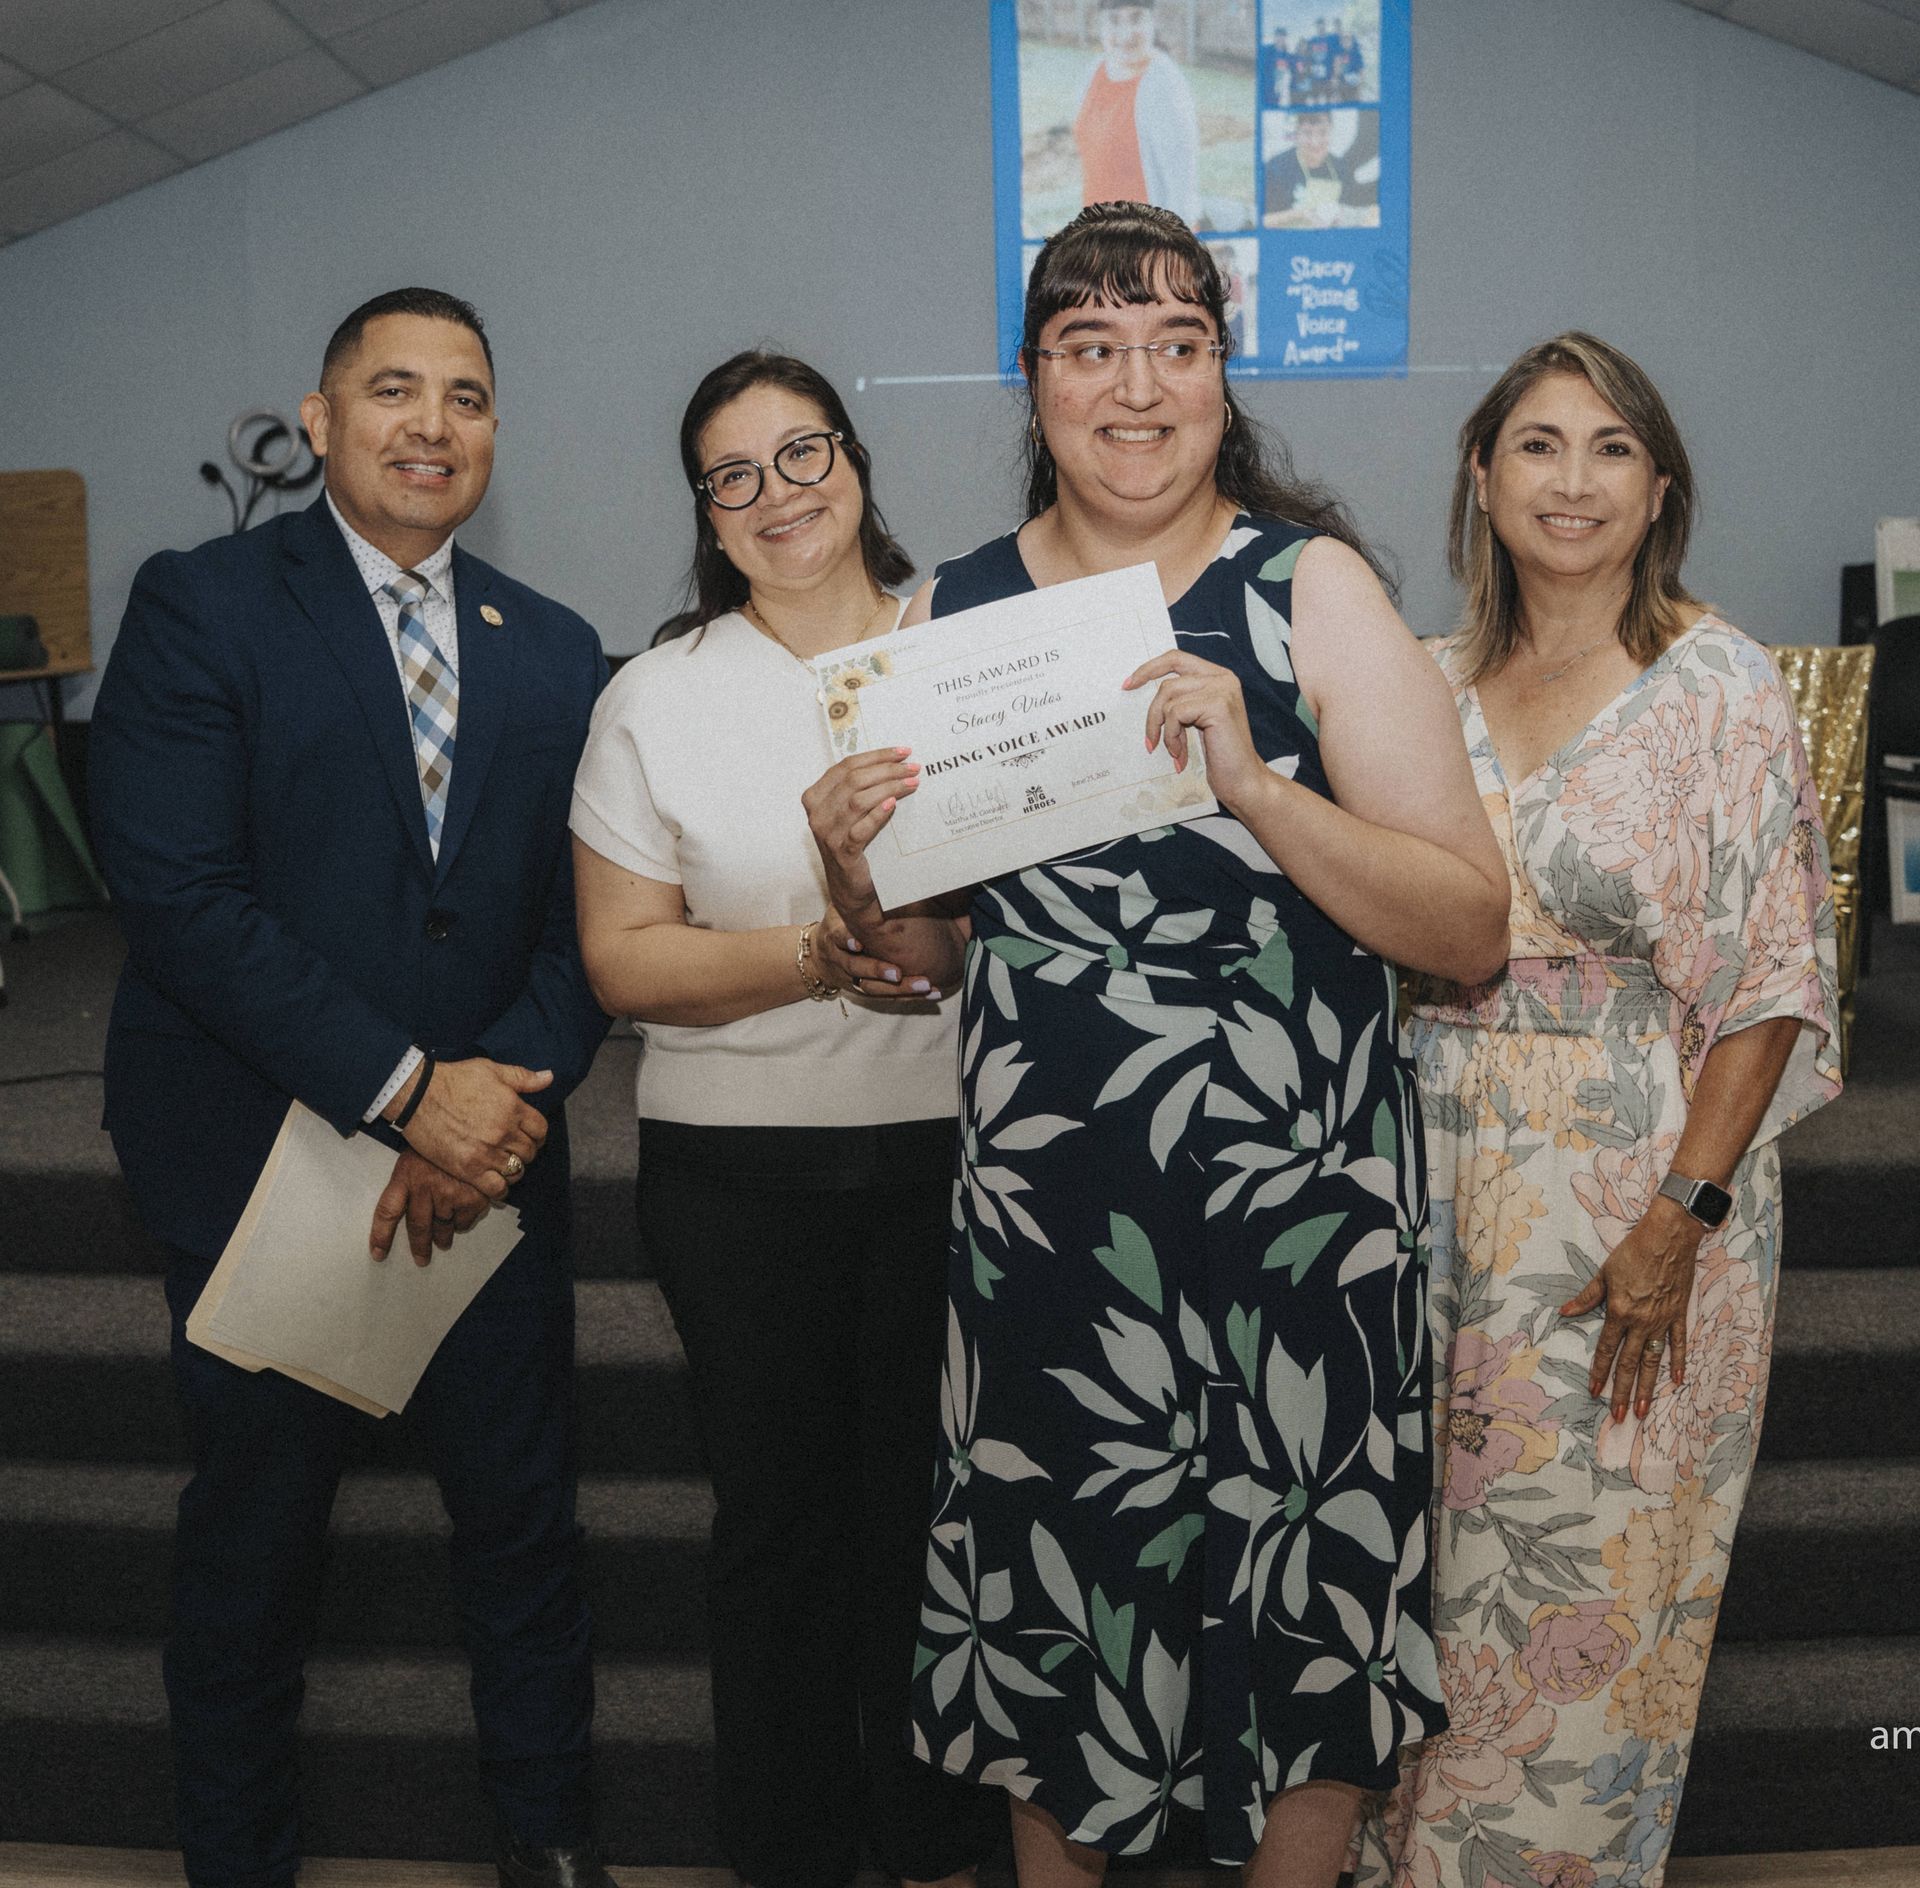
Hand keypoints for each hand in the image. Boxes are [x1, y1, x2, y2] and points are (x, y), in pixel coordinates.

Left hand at [370, 1150, 490, 1265]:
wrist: (477, 1128)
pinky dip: (463, 1222)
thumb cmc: (445, 1139)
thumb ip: (410, 1178)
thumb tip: (404, 1205)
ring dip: (443, 1236)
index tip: (378, 1254)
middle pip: (418, 1227)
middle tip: (422, 1258)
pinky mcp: (472, 1199)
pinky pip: (464, 1222)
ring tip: (444, 1240)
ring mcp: (449, 1195)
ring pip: (443, 1227)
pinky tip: (463, 1214)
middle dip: (420, 1246)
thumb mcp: (419, 1151)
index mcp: (406, 1175)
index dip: (381, 1236)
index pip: (387, 1211)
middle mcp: (425, 1188)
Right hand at [387, 1055, 549, 1199]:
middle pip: (530, 1152)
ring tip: (504, 1165)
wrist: (416, 1096)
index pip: (541, 1129)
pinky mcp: (468, 1168)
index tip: (529, 1136)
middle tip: (514, 1150)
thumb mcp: (490, 1069)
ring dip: (514, 1169)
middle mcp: (504, 1132)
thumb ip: (522, 1077)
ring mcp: (487, 1152)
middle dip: (525, 1151)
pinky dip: (500, 1189)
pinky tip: (495, 1182)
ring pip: (516, 1171)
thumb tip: (549, 1077)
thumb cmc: (452, 1080)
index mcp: (513, 1108)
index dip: (538, 1134)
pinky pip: (496, 1188)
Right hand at [802, 746, 919, 929]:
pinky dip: (877, 814)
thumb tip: (893, 762)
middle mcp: (817, 813)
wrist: (850, 887)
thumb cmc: (852, 844)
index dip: (876, 756)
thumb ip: (859, 789)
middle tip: (913, 768)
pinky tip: (893, 805)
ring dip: (889, 788)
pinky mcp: (842, 852)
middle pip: (853, 780)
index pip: (845, 766)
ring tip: (911, 783)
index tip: (903, 752)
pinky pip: (860, 829)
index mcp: (815, 796)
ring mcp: (827, 834)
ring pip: (858, 800)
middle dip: (887, 769)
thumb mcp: (849, 813)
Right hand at [809, 904, 934, 1002]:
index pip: (838, 937)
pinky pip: (887, 996)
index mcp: (835, 935)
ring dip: (900, 989)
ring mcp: (852, 978)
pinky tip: (933, 993)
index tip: (858, 943)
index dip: (846, 941)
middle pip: (856, 968)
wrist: (818, 956)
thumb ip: (859, 896)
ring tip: (926, 985)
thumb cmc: (839, 924)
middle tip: (898, 972)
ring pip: (873, 988)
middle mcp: (841, 959)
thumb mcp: (841, 908)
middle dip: (877, 970)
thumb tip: (886, 869)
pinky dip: (909, 995)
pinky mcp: (865, 990)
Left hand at [1124, 650, 1265, 809]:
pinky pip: (1175, 713)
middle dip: (1153, 713)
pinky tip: (1180, 754)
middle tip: (1149, 739)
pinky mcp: (1218, 704)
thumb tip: (1149, 694)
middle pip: (1168, 682)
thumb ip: (1183, 701)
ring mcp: (1222, 689)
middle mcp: (1222, 678)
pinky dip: (1172, 737)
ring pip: (1169, 698)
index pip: (1176, 658)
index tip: (1128, 685)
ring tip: (1175, 751)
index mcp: (1218, 677)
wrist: (1243, 780)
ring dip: (1164, 730)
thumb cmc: (1221, 755)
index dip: (1149, 668)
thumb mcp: (1198, 721)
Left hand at [1559, 1198, 1701, 1420]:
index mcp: (1620, 1312)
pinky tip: (1678, 1381)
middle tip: (1619, 1417)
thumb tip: (1564, 1313)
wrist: (1668, 1238)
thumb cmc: (1633, 1252)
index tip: (1594, 1391)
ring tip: (1644, 1411)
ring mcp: (1662, 1321)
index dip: (1598, 1371)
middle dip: (1623, 1392)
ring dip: (1649, 1388)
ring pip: (1654, 1362)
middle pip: (1630, 1364)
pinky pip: (1679, 1344)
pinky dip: (1679, 1363)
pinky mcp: (1679, 1316)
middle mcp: (1641, 1322)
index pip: (1606, 1349)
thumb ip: (1586, 1298)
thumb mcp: (1604, 1273)